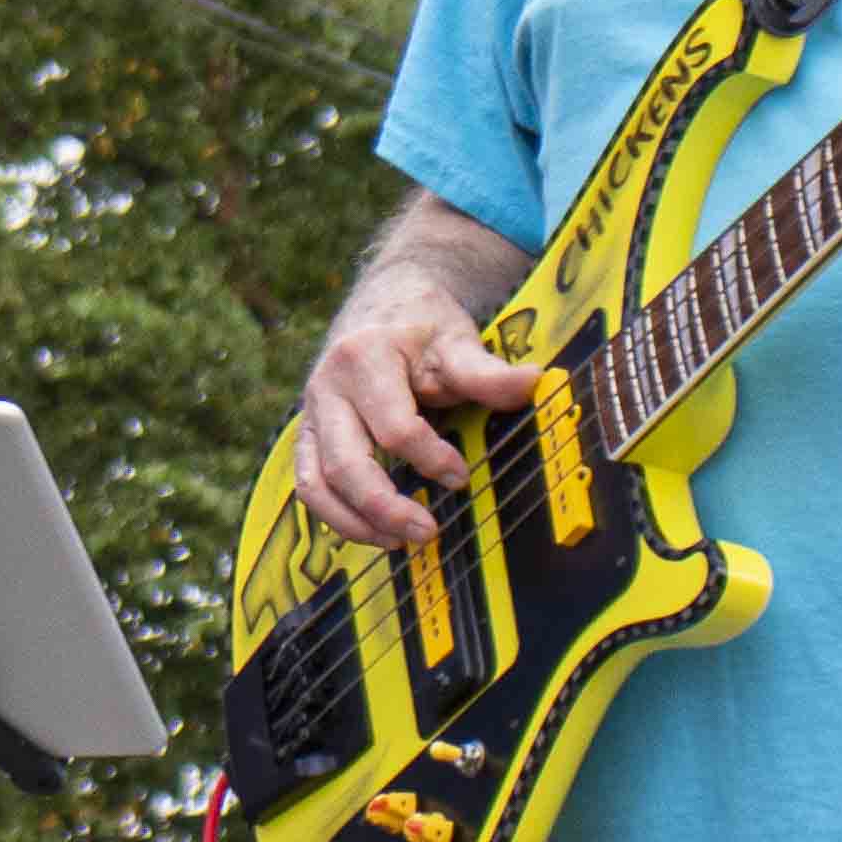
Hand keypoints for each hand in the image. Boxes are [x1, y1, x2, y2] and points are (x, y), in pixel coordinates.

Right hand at [292, 281, 548, 552]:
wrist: (385, 298)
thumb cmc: (422, 322)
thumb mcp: (456, 339)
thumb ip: (487, 372)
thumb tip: (533, 383)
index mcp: (362, 359)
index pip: (394, 428)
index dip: (430, 459)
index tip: (461, 475)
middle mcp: (326, 388)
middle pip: (345, 464)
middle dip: (385, 507)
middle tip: (427, 533)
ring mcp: (312, 413)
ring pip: (316, 482)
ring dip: (354, 521)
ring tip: (396, 543)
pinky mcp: (309, 432)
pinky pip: (307, 483)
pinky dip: (334, 514)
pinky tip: (371, 531)